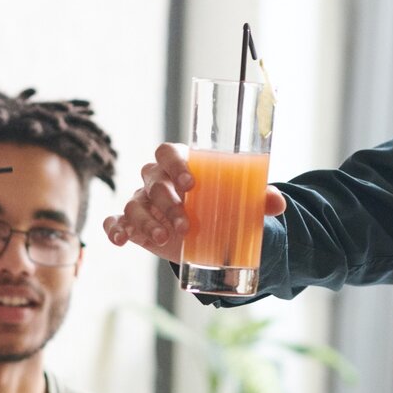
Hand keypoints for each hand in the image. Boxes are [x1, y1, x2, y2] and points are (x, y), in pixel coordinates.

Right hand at [101, 142, 283, 262]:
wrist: (209, 234)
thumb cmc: (223, 207)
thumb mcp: (242, 203)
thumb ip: (259, 199)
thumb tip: (277, 203)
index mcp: (181, 164)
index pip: (167, 152)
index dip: (175, 164)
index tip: (191, 184)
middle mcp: (157, 180)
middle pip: (152, 181)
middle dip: (166, 203)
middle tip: (185, 225)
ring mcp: (142, 201)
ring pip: (133, 203)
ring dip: (146, 221)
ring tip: (164, 239)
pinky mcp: (133, 224)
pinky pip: (115, 221)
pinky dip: (114, 229)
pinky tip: (121, 240)